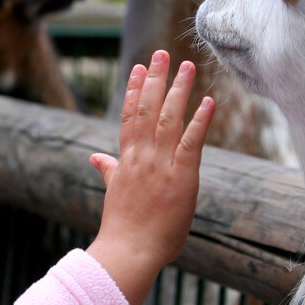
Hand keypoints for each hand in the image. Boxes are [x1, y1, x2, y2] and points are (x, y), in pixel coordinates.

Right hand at [86, 51, 213, 304]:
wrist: (129, 252)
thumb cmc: (123, 229)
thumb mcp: (113, 194)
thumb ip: (108, 171)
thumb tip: (95, 158)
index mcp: (126, 160)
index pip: (129, 117)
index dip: (134, 90)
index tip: (138, 68)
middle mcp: (141, 156)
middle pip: (147, 108)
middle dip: (155, 79)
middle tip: (162, 53)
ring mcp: (161, 164)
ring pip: (169, 118)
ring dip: (178, 89)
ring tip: (187, 66)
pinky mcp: (181, 176)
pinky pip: (192, 142)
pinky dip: (200, 120)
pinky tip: (209, 100)